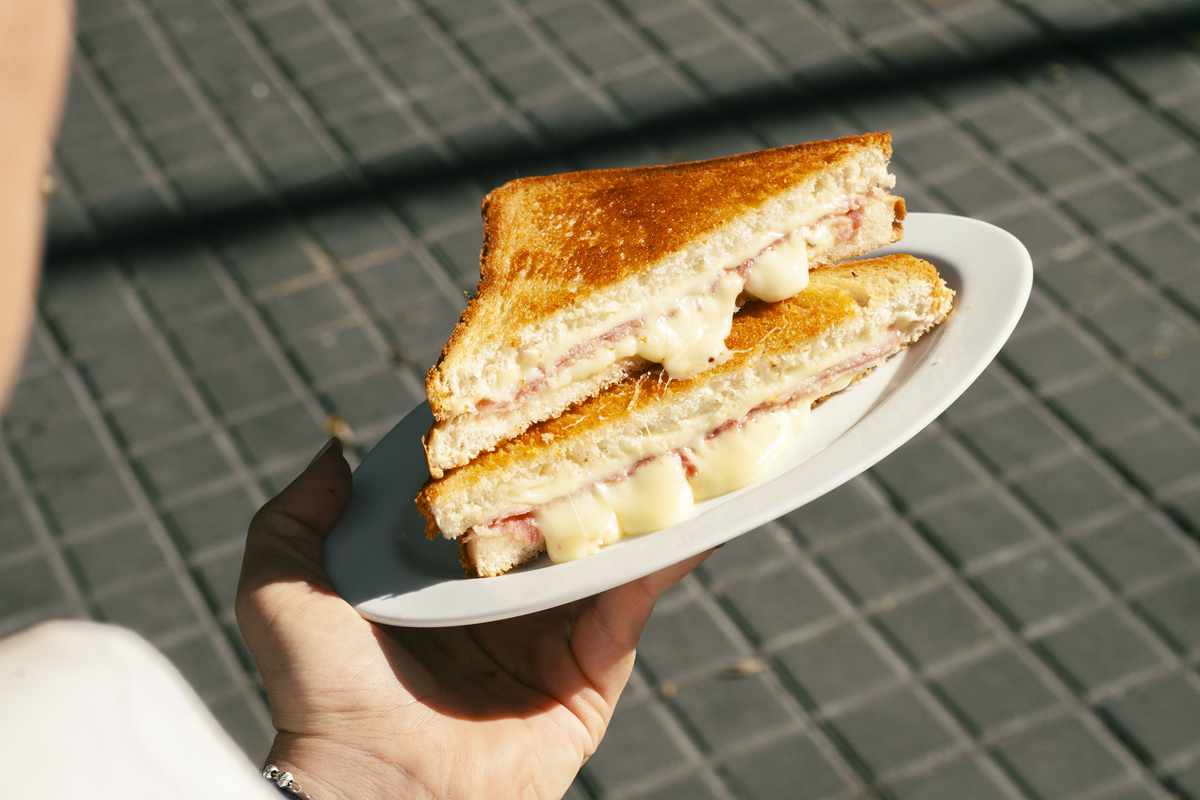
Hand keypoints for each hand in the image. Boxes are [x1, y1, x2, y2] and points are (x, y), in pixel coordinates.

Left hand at [236, 438, 710, 799]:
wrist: (375, 793)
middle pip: (550, 515)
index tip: (537, 386)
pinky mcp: (590, 669)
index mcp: (436, 575)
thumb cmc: (320, 694)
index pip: (483, 494)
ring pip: (600, 550)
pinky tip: (693, 512)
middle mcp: (498, 599)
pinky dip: (664, 557)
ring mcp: (549, 632)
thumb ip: (294, 519)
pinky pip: (630, 601)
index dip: (508, 443)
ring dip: (638, 498)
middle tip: (621, 397)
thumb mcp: (280, 590)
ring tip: (676, 436)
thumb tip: (334, 453)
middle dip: (583, 462)